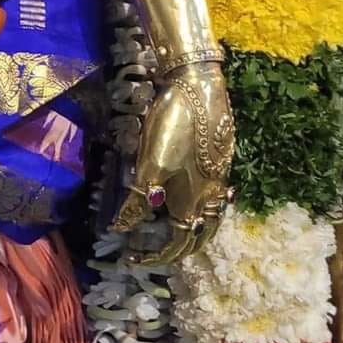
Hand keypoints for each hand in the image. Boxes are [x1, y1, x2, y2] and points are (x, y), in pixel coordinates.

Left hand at [110, 62, 233, 262]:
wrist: (200, 85)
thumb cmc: (174, 124)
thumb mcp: (151, 164)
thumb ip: (139, 199)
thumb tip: (122, 229)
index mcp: (194, 200)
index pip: (178, 244)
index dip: (155, 256)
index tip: (132, 258)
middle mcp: (212, 194)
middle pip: (200, 236)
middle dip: (177, 249)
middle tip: (152, 250)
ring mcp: (219, 175)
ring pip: (211, 217)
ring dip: (192, 231)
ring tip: (171, 229)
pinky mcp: (219, 158)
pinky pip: (214, 197)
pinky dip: (200, 208)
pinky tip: (186, 194)